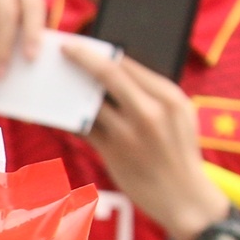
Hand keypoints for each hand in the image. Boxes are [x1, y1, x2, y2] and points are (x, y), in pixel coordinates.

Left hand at [63, 41, 229, 239]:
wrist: (185, 196)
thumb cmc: (178, 153)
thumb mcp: (179, 117)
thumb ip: (152, 95)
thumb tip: (115, 72)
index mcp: (170, 97)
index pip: (130, 64)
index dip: (102, 51)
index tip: (84, 42)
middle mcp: (152, 111)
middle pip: (108, 74)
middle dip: (82, 57)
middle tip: (63, 48)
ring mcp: (131, 132)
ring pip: (90, 101)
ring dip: (69, 89)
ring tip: (53, 79)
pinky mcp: (114, 152)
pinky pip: (83, 128)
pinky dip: (67, 118)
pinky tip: (54, 111)